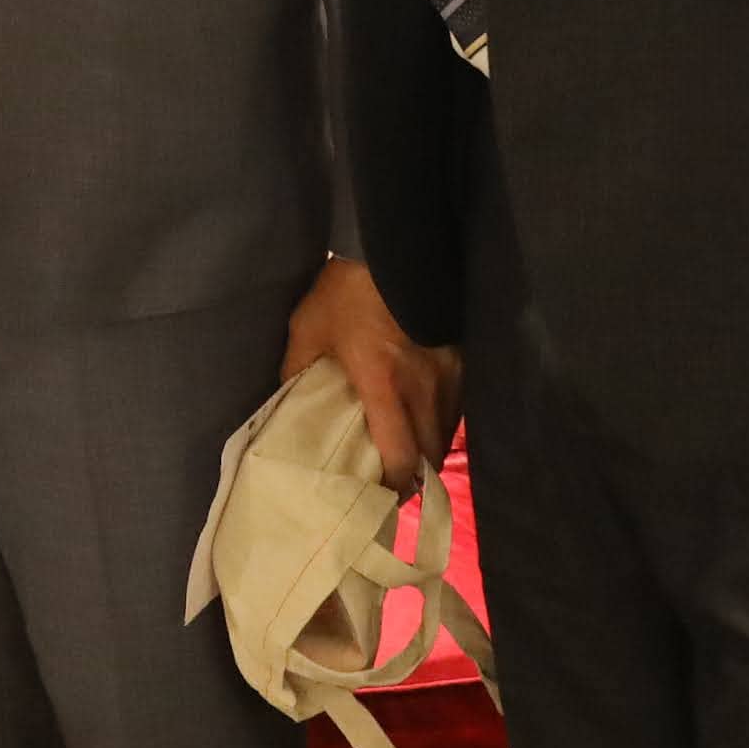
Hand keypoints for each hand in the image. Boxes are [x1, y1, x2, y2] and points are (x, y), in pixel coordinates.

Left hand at [281, 256, 459, 488]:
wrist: (393, 247)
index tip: (379, 500)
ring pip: (447, 434)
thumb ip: (297, 372)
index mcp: (383, 387)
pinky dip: (441, 424)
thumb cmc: (346, 292)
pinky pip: (456, 408)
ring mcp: (449, 375)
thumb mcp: (308, 330)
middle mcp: (423, 390)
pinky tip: (426, 424)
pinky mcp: (462, 361)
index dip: (393, 487)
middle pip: (430, 456)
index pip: (400, 456)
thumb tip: (286, 403)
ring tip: (410, 463)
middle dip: (415, 480)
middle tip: (394, 489)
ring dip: (429, 453)